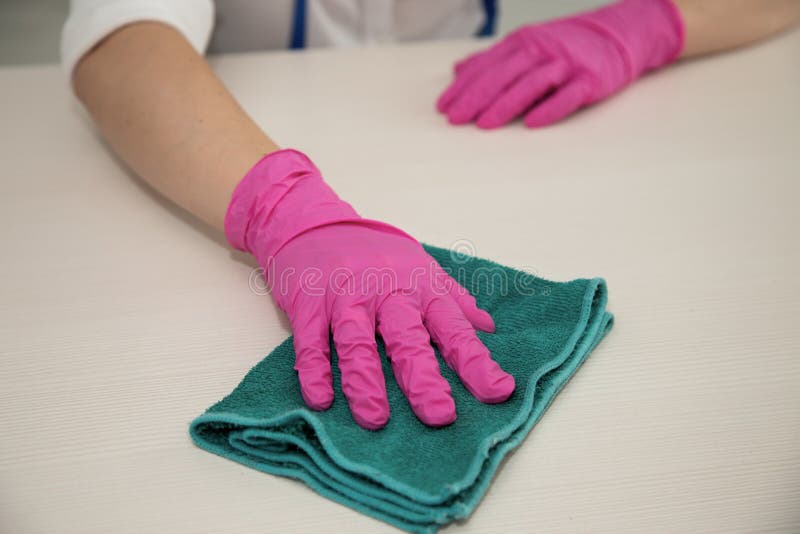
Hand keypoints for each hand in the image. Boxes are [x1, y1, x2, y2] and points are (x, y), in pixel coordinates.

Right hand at [225, 149, 514, 428]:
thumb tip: (489, 328)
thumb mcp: (421, 269)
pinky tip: (320, 399)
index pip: (453, 328)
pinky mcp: (308, 304)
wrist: (317, 224)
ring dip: (365, 381)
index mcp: (419, 287)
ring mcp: (345, 298)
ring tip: (376, 418)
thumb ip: (454, 301)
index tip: (499, 392)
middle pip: (406, 338)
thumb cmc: (376, 256)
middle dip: (423, 378)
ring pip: (356, 342)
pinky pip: (311, 341)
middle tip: (439, 416)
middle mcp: (385, 292)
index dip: (476, 361)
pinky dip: (314, 370)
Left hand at [437, 0, 683, 128]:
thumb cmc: (564, 46)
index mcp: (523, 42)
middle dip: (476, 98)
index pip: (486, 66)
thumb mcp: (526, 46)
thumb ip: (492, 59)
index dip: (463, 87)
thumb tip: (458, 70)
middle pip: (504, 75)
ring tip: (483, 125)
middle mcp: (542, 49)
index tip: (442, 107)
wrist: (618, 35)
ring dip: (505, 105)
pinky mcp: (590, 80)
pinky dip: (550, 109)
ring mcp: (567, 64)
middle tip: (455, 120)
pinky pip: (568, 96)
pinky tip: (531, 124)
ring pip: (531, 84)